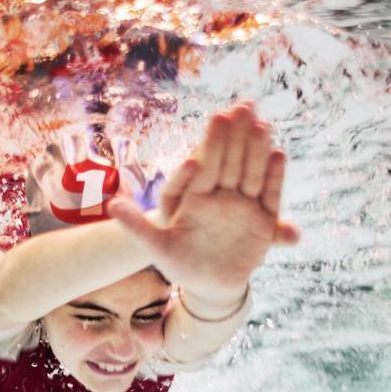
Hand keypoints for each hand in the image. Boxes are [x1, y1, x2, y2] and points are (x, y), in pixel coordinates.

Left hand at [107, 102, 298, 307]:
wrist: (210, 285)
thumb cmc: (181, 264)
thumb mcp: (158, 246)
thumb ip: (137, 226)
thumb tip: (111, 206)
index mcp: (195, 197)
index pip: (204, 166)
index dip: (212, 142)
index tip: (217, 117)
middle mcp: (220, 196)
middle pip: (231, 161)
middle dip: (237, 134)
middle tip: (245, 106)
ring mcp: (243, 206)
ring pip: (252, 171)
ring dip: (258, 148)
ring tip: (263, 124)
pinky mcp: (263, 220)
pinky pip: (270, 194)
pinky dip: (275, 176)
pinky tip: (279, 155)